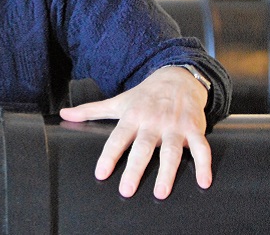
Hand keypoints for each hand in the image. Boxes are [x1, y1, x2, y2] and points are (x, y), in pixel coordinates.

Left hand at [59, 66, 209, 199]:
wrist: (177, 77)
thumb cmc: (144, 96)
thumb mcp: (117, 101)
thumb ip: (91, 111)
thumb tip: (64, 114)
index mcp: (132, 117)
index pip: (118, 138)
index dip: (109, 155)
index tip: (101, 173)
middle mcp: (153, 122)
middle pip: (143, 147)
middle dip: (135, 168)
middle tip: (126, 190)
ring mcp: (175, 126)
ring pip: (171, 151)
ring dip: (167, 172)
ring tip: (161, 192)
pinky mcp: (194, 128)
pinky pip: (201, 148)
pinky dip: (205, 165)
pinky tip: (204, 182)